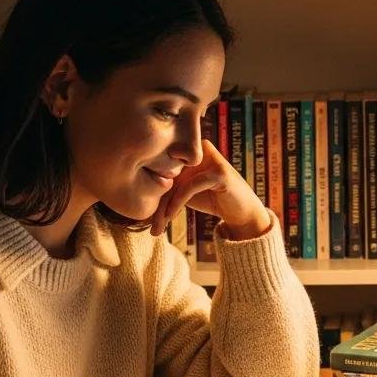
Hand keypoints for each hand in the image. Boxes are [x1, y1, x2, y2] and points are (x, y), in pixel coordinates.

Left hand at [150, 139, 270, 239]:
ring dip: (165, 206)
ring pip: (177, 182)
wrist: (241, 213)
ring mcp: (211, 158)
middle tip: (152, 226)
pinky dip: (178, 202)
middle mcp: (199, 149)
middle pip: (168, 175)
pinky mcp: (220, 171)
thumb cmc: (212, 200)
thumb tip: (134, 194)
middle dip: (158, 203)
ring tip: (158, 226)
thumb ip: (167, 186)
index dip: (153, 194)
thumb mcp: (185, 192)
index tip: (148, 219)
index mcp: (190, 150)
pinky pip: (190, 186)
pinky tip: (170, 216)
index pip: (163, 170)